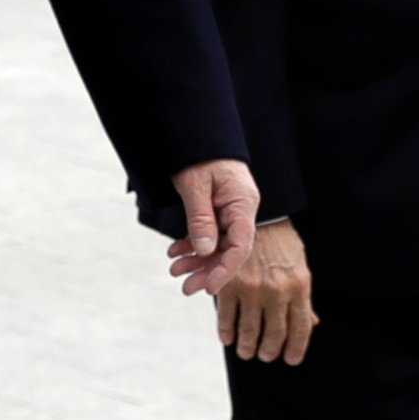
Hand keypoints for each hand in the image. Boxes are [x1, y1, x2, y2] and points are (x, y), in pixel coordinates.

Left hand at [166, 158, 257, 296]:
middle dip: (207, 269)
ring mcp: (230, 210)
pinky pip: (209, 232)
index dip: (225, 269)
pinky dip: (192, 243)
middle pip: (229, 249)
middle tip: (185, 287)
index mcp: (243, 203)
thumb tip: (204, 252)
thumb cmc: (198, 154)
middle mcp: (240, 210)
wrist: (196, 132)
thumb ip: (200, 219)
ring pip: (217, 243)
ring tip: (175, 271)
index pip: (241, 245)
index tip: (209, 287)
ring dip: (197, 259)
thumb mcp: (195, 185)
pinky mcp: (218, 209)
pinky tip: (175, 252)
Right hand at [215, 220, 318, 365]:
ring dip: (247, 346)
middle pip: (274, 334)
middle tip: (264, 356)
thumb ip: (304, 297)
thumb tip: (313, 322)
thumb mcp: (300, 266)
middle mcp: (277, 291)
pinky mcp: (230, 284)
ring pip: (249, 330)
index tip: (290, 360)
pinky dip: (226, 331)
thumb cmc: (281, 241)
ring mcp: (252, 289)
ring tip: (246, 352)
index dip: (296, 349)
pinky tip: (228, 337)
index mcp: (299, 287)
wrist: (256, 216)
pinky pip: (227, 316)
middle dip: (269, 351)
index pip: (301, 328)